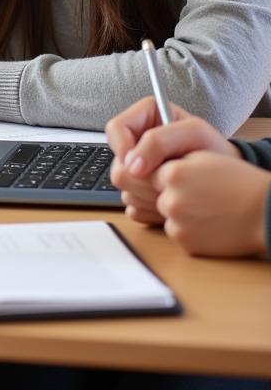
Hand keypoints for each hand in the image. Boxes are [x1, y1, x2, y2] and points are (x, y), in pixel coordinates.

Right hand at [106, 97, 238, 224]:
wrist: (228, 181)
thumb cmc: (215, 150)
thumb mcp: (193, 133)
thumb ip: (158, 140)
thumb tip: (131, 164)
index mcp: (143, 119)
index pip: (114, 129)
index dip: (123, 148)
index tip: (139, 167)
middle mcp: (135, 143)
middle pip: (116, 163)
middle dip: (140, 178)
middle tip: (165, 182)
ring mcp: (136, 169)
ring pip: (122, 185)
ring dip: (147, 194)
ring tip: (175, 191)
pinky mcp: (141, 191)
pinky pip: (132, 204)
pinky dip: (149, 208)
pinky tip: (170, 201)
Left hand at [153, 151, 270, 256]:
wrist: (266, 213)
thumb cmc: (238, 182)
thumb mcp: (203, 158)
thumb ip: (171, 160)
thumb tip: (145, 166)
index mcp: (173, 174)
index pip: (149, 173)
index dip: (165, 175)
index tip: (181, 178)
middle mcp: (171, 200)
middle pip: (155, 196)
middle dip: (169, 195)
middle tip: (198, 195)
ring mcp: (177, 224)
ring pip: (165, 216)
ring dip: (177, 213)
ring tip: (206, 208)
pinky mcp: (186, 244)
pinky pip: (177, 233)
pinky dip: (188, 230)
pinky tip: (208, 223)